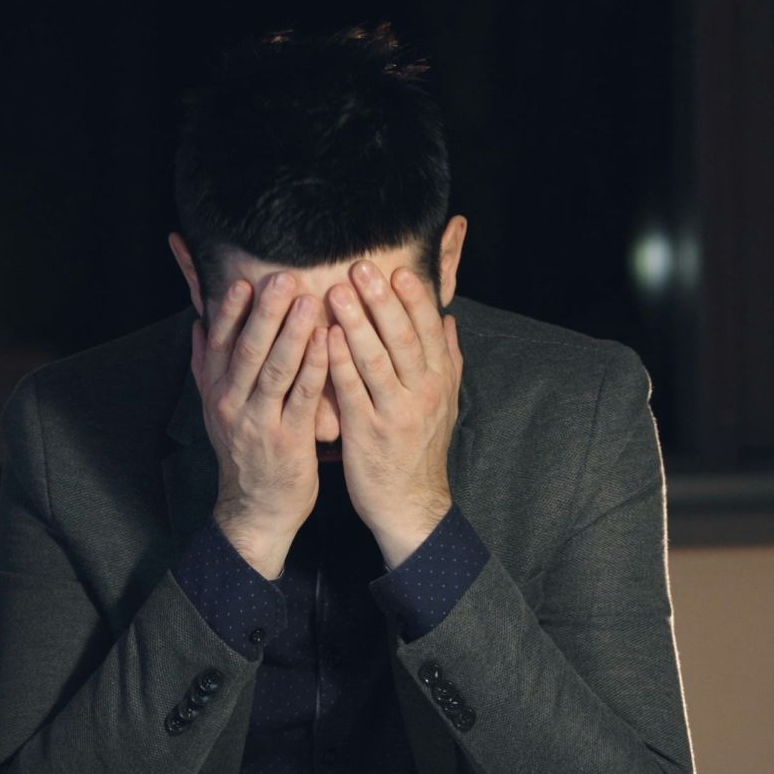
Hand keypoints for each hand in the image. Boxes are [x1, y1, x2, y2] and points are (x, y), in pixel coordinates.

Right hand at [194, 271, 329, 578]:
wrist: (256, 509)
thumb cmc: (246, 451)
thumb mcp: (218, 409)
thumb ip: (208, 367)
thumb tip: (198, 323)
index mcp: (216, 392)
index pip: (220, 343)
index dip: (231, 311)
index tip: (244, 279)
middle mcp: (233, 404)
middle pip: (248, 351)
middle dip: (265, 312)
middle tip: (283, 278)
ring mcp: (260, 422)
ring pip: (275, 371)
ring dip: (293, 333)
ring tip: (310, 300)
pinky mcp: (289, 440)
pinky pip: (303, 397)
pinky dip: (315, 368)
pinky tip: (330, 342)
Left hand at [325, 261, 463, 567]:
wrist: (412, 506)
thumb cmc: (420, 450)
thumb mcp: (445, 404)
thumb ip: (448, 360)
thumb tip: (449, 319)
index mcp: (440, 381)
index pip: (428, 329)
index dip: (414, 298)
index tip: (397, 269)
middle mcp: (423, 393)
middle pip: (402, 337)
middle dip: (381, 300)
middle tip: (360, 267)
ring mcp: (396, 413)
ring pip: (376, 359)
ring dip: (357, 323)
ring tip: (337, 291)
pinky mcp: (368, 433)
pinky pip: (352, 391)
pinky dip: (339, 363)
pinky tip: (324, 338)